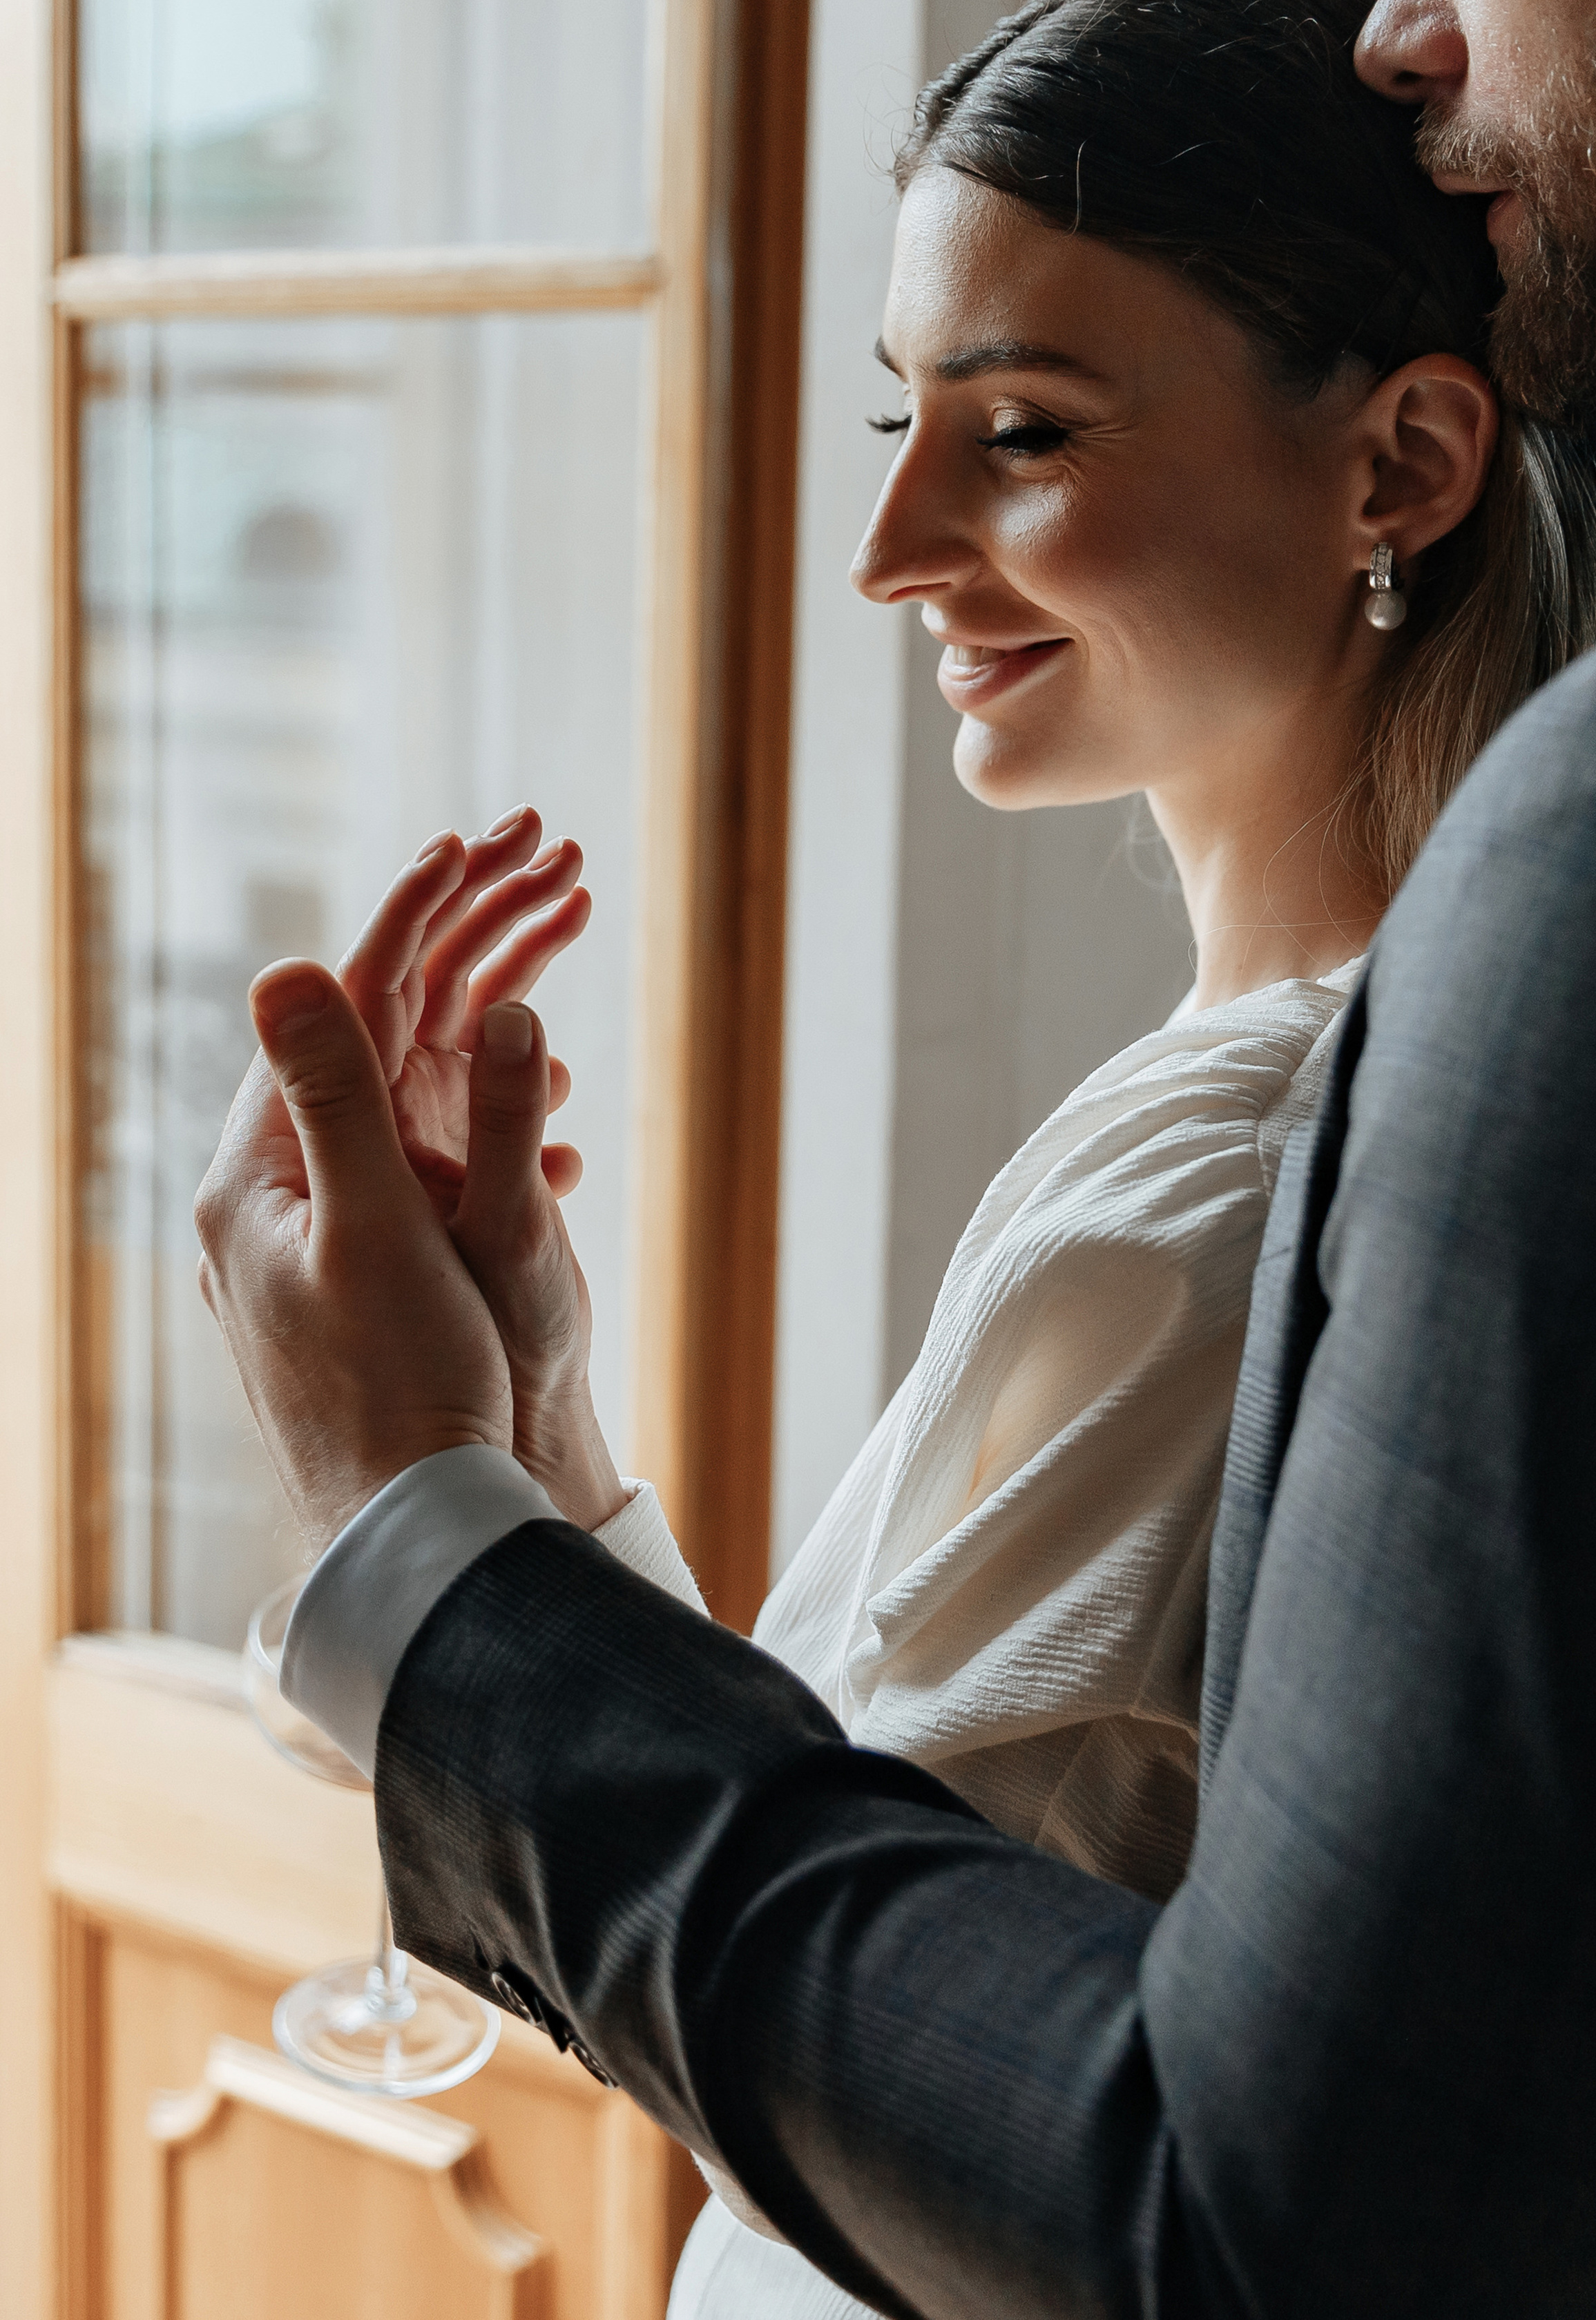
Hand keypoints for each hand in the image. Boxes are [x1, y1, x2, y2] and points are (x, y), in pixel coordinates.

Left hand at [337, 811, 623, 1528]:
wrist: (417, 1534)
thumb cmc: (398, 1391)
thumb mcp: (374, 1231)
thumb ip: (338, 1095)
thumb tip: (289, 962)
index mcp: (257, 1175)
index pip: (333, 1007)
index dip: (406, 917)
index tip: (473, 843)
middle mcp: (277, 1199)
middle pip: (373, 1038)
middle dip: (462, 946)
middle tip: (541, 867)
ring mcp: (323, 1242)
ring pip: (408, 1097)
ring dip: (487, 1021)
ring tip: (557, 961)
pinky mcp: (370, 1281)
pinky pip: (428, 1164)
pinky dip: (493, 1118)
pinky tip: (554, 1126)